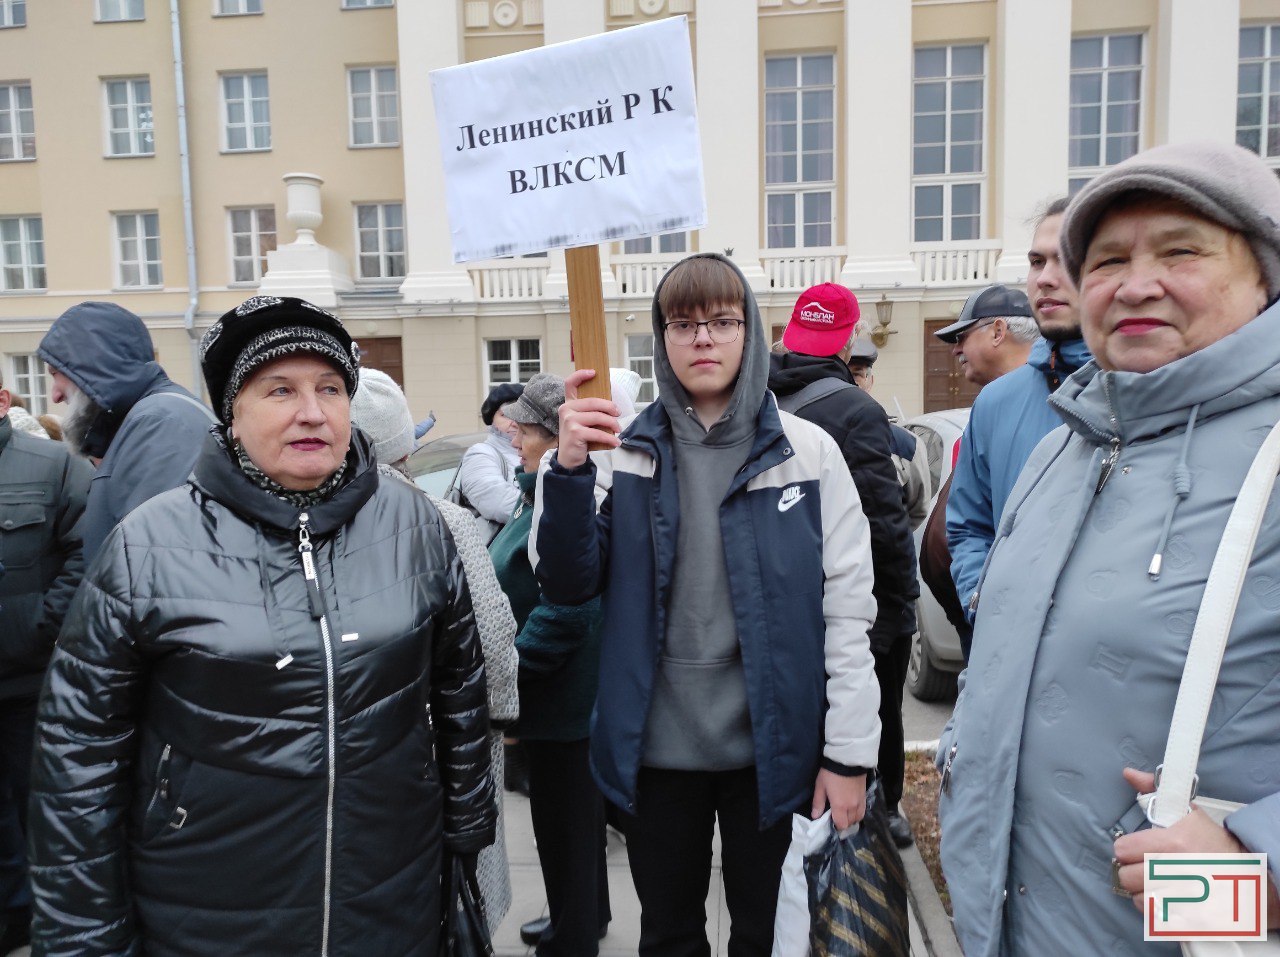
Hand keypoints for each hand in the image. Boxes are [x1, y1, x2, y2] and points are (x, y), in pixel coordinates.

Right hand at [556, 369, 621, 468]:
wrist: (569, 458)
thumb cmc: (579, 437)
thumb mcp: (583, 421)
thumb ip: (591, 411)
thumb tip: (613, 405)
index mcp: (568, 404)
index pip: (570, 384)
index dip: (580, 375)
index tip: (594, 372)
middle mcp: (566, 410)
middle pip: (593, 401)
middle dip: (610, 407)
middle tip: (619, 413)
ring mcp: (569, 421)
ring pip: (598, 417)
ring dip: (612, 423)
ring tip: (618, 429)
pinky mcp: (575, 433)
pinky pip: (598, 432)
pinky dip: (610, 438)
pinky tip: (616, 442)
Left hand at [812, 770, 866, 829]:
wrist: (848, 759)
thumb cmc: (831, 773)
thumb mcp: (820, 786)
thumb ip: (818, 803)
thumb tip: (815, 817)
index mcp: (840, 806)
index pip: (841, 825)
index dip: (836, 826)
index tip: (831, 821)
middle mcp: (852, 807)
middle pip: (850, 823)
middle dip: (844, 822)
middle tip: (836, 816)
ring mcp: (860, 801)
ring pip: (858, 818)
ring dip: (851, 818)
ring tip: (845, 813)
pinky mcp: (865, 795)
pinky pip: (863, 810)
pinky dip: (858, 812)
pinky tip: (852, 807)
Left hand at [1112, 768, 1279, 926]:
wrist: (1252, 878)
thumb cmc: (1216, 844)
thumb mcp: (1188, 813)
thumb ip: (1154, 793)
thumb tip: (1128, 774)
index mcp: (1172, 843)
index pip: (1122, 850)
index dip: (1127, 849)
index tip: (1138, 849)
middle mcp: (1174, 872)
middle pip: (1126, 877)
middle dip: (1133, 871)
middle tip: (1148, 866)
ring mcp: (1181, 899)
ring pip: (1137, 899)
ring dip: (1143, 892)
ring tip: (1159, 883)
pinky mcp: (1188, 919)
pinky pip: (1153, 917)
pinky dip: (1156, 910)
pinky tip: (1167, 899)